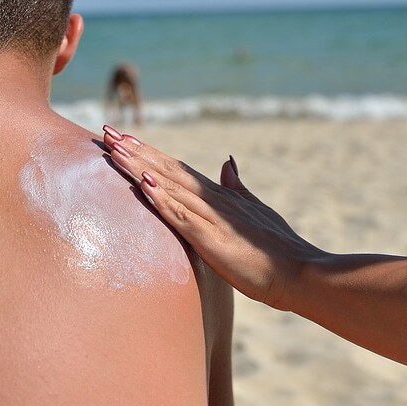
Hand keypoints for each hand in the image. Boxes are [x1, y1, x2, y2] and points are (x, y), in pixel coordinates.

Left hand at [102, 125, 325, 310]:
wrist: (301, 273)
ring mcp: (212, 217)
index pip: (176, 168)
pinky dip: (161, 199)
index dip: (148, 152)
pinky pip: (182, 215)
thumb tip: (226, 163)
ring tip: (114, 149)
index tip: (123, 138)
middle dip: (134, 150)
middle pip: (166, 169)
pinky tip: (142, 184)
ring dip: (139, 166)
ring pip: (169, 185)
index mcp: (219, 196)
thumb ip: (237, 187)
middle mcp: (213, 199)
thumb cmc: (279, 250)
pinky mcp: (213, 238)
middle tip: (105, 131)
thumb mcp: (254, 211)